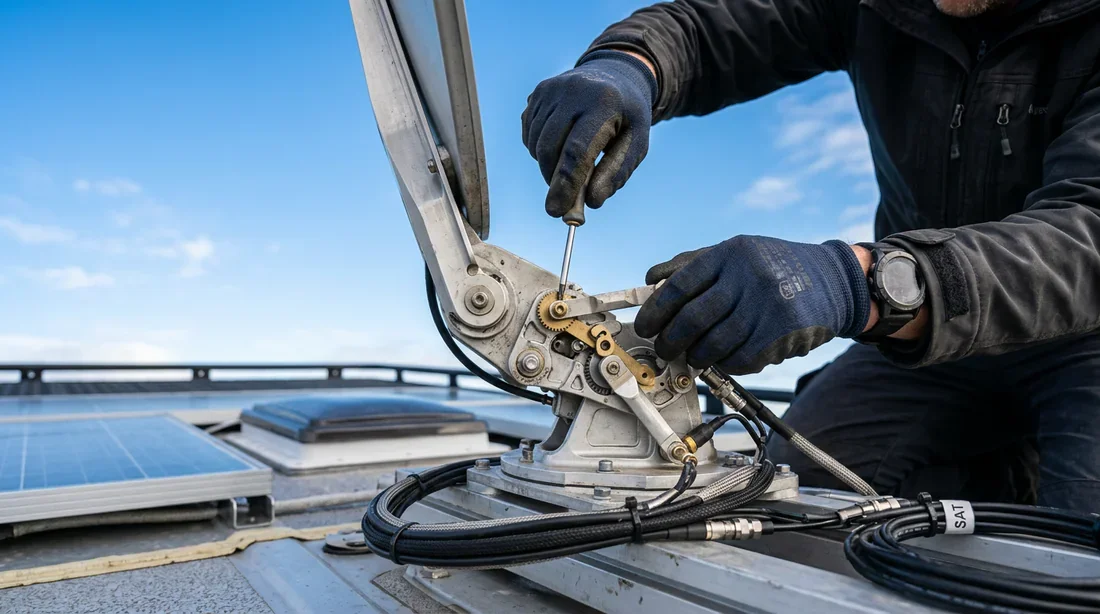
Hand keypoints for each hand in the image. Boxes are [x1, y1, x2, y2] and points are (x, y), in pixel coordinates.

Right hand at [521, 50, 656, 217]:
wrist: (614, 75)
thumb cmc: (627, 117)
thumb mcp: (636, 144)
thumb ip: (616, 173)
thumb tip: (592, 202)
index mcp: (603, 102)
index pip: (577, 149)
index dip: (566, 183)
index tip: (557, 211)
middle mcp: (573, 90)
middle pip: (551, 149)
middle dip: (554, 182)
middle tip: (563, 201)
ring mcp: (551, 89)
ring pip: (537, 145)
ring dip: (549, 167)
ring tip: (571, 165)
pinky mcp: (537, 93)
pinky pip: (530, 135)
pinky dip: (542, 151)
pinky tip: (561, 144)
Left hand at [635, 236, 871, 374]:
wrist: (832, 281)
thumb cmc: (775, 267)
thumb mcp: (735, 253)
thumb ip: (692, 264)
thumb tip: (652, 280)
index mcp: (730, 254)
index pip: (679, 285)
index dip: (655, 310)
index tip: (645, 326)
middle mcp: (748, 278)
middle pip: (693, 318)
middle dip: (670, 340)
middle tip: (664, 349)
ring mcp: (767, 307)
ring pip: (715, 344)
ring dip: (697, 357)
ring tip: (692, 356)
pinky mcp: (782, 334)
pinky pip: (741, 359)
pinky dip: (726, 364)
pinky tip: (723, 358)